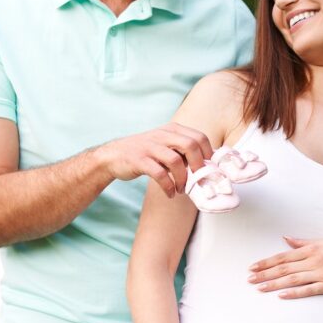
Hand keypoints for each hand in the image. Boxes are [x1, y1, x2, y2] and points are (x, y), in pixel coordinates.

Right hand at [96, 123, 212, 197]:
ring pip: (176, 161)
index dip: (208, 154)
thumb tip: (206, 164)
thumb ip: (182, 150)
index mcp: (172, 129)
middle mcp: (162, 135)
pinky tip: (169, 193)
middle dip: (198, 165)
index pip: (199, 137)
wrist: (113, 156)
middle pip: (191, 145)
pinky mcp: (139, 160)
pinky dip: (168, 186)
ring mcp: (150, 147)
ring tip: (181, 189)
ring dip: (183, 179)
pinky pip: (160, 174)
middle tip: (198, 179)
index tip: (209, 169)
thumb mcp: (164, 144)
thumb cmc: (145, 153)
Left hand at [247, 237, 322, 297]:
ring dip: (274, 284)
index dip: (266, 262)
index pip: (283, 256)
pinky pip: (308, 290)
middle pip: (284, 268)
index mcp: (311, 249)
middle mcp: (313, 260)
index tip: (253, 267)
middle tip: (249, 279)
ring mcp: (321, 273)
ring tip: (259, 288)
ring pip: (292, 279)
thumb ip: (303, 242)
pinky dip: (294, 292)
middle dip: (265, 274)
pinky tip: (281, 295)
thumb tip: (286, 238)